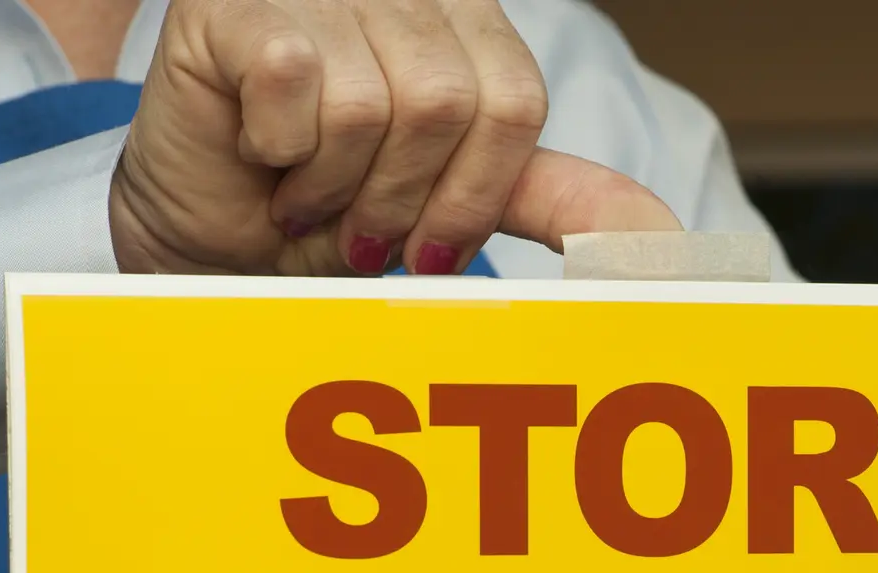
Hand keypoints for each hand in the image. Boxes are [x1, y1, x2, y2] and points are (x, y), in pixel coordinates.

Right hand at [109, 0, 680, 276]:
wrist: (213, 240)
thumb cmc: (331, 215)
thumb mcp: (458, 208)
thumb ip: (556, 203)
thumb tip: (663, 240)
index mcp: (461, 19)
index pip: (514, 101)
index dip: (474, 192)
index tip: (430, 243)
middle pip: (449, 104)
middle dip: (400, 200)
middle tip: (354, 225)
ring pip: (373, 102)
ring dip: (335, 187)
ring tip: (304, 194)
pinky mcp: (232, 3)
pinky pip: (295, 83)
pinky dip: (281, 153)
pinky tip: (261, 156)